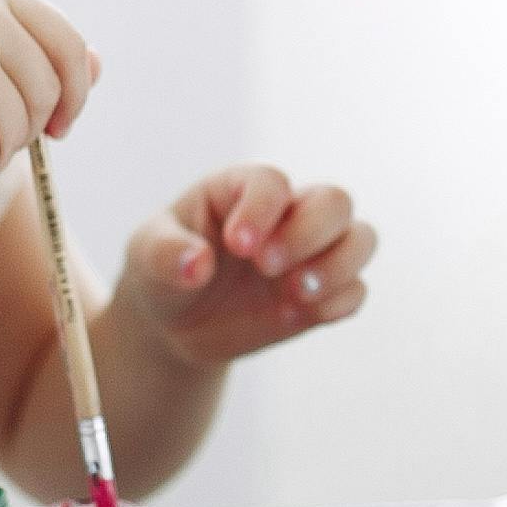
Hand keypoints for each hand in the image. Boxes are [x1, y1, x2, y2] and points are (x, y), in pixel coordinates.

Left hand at [115, 165, 373, 366]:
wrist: (175, 324)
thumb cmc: (162, 271)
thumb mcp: (146, 256)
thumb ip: (166, 254)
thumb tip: (198, 265)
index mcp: (243, 190)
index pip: (272, 182)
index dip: (263, 210)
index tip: (237, 246)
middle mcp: (287, 214)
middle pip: (334, 201)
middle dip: (309, 234)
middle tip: (266, 267)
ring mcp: (309, 254)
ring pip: (360, 238)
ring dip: (338, 265)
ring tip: (295, 292)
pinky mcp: (321, 295)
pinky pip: (355, 291)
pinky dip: (338, 302)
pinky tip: (301, 315)